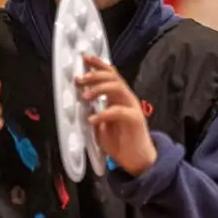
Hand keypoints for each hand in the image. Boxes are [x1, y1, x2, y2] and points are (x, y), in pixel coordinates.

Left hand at [77, 55, 157, 175]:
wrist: (137, 160)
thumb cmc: (120, 142)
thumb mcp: (101, 125)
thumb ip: (94, 112)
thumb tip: (80, 103)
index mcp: (118, 97)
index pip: (110, 74)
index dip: (98, 64)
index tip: (85, 58)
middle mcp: (126, 98)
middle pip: (112, 77)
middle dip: (94, 74)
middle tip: (80, 79)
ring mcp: (132, 107)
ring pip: (117, 88)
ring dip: (99, 88)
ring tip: (85, 96)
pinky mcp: (135, 119)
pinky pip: (118, 111)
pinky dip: (103, 113)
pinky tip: (92, 119)